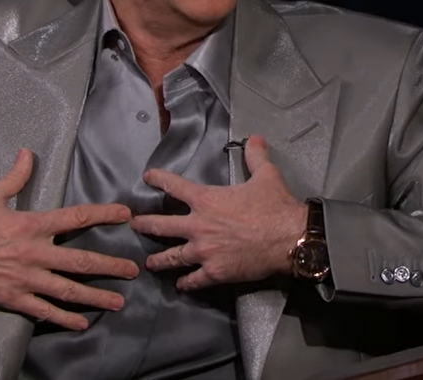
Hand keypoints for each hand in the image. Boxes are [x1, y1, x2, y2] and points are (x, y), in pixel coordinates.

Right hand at [0, 148, 138, 330]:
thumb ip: (15, 176)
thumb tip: (27, 153)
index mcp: (31, 224)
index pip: (76, 217)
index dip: (104, 214)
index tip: (125, 215)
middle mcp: (33, 253)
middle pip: (81, 261)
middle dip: (111, 266)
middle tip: (133, 270)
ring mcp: (24, 279)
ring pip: (68, 290)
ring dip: (96, 296)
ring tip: (119, 302)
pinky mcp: (11, 298)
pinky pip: (43, 311)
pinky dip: (64, 318)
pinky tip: (81, 322)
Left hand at [129, 135, 306, 290]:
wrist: (289, 238)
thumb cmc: (275, 206)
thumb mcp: (266, 175)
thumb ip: (255, 156)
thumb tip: (255, 138)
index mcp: (206, 200)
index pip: (174, 186)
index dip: (158, 180)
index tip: (147, 178)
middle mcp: (198, 226)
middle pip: (162, 226)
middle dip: (145, 225)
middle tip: (134, 225)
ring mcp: (204, 251)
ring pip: (172, 257)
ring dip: (159, 260)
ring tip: (149, 263)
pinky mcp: (215, 272)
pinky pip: (194, 280)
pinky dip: (186, 283)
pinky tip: (181, 284)